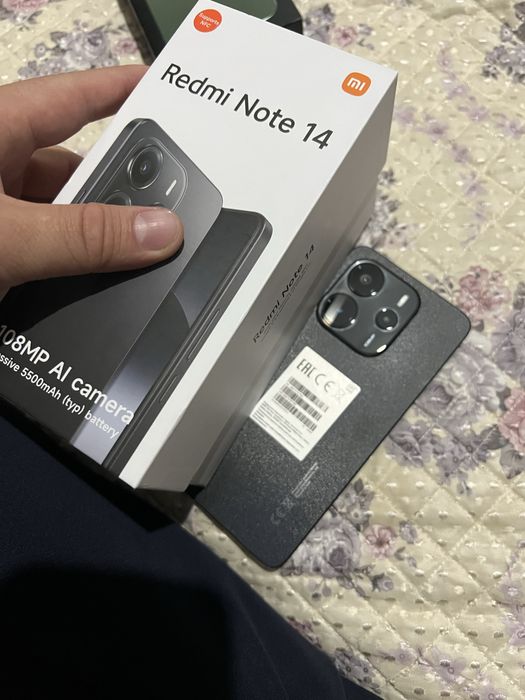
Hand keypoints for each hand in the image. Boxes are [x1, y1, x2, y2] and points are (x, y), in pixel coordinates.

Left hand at [0, 66, 182, 294]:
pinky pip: (41, 251)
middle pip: (74, 169)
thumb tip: (157, 232)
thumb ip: (82, 236)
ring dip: (90, 243)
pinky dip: (66, 268)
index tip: (167, 91)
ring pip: (59, 218)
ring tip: (124, 267)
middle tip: (161, 217)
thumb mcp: (8, 235)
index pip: (72, 97)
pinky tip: (86, 288)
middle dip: (116, 193)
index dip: (121, 90)